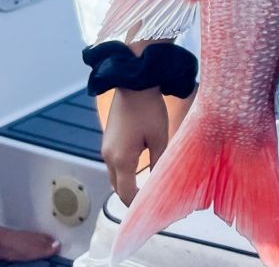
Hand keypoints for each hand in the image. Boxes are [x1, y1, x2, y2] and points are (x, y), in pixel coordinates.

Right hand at [101, 87, 167, 205]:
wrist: (134, 83)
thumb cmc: (149, 109)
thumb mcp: (159, 137)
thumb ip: (159, 161)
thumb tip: (159, 179)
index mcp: (121, 160)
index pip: (126, 194)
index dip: (137, 204)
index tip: (150, 208)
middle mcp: (109, 157)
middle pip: (118, 187)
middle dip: (131, 195)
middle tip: (149, 199)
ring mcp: (105, 148)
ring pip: (114, 175)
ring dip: (127, 182)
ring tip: (145, 184)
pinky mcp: (107, 140)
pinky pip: (114, 162)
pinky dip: (124, 169)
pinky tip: (139, 165)